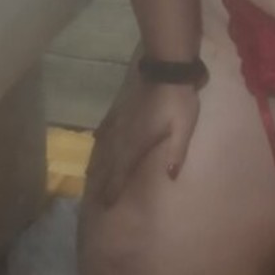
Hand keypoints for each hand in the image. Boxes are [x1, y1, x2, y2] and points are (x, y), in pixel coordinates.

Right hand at [85, 68, 200, 206]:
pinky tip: (96, 139)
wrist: (167, 70)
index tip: (106, 204)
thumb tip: (170, 177)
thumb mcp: (183, 129)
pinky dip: (101, 136)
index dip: (113, 188)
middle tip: (96, 199)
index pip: (121, 171)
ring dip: (98, 161)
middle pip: (109, 162)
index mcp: (137, 143)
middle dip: (103, 181)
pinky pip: (107, 126)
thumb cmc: (178, 102)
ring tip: (90, 175)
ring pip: (105, 146)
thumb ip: (176, 153)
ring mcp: (121, 120)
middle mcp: (124, 135)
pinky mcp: (122, 108)